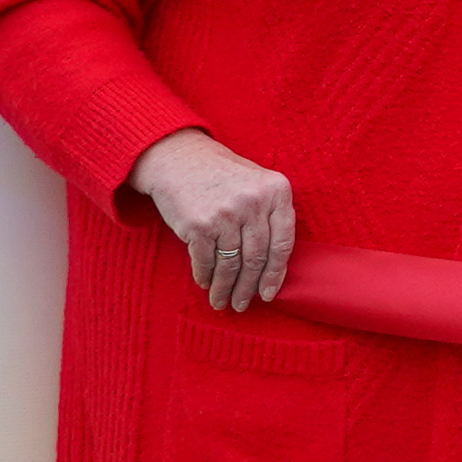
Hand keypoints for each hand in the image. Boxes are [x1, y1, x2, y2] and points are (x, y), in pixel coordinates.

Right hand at [128, 129, 294, 311]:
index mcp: (277, 190)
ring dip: (225, 288)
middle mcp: (254, 202)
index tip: (269, 294)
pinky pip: (206, 261)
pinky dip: (206, 276)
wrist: (178, 157)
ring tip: (222, 301)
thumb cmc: (222, 175)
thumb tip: (273, 268)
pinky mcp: (198, 225)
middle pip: (256, 258)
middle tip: (242, 304)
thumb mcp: (256, 183)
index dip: (276, 273)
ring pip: (231, 264)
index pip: (283, 242)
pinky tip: (206, 283)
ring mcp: (226, 213)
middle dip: (248, 287)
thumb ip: (269, 215)